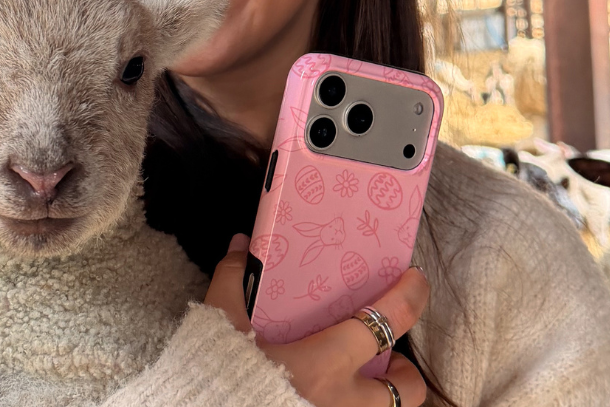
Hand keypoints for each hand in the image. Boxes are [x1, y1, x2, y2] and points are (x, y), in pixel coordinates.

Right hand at [205, 234, 428, 406]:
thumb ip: (235, 278)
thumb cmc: (218, 374)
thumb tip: (243, 243)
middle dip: (405, 371)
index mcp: (323, 364)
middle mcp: (340, 403)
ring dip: (383, 396)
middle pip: (406, 390)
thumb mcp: (222, 322)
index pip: (383, 323)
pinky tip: (324, 394)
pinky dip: (351, 405)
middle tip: (385, 352)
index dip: (408, 298)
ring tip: (361, 379)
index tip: (416, 280)